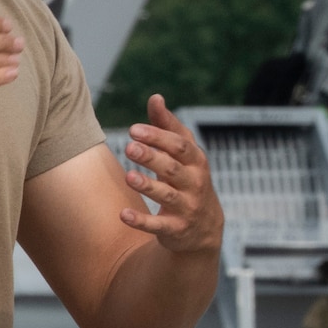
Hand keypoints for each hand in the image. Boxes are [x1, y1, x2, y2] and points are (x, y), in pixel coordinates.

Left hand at [118, 96, 224, 253]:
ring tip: (128, 176)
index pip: (180, 146)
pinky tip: (123, 215)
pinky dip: (142, 221)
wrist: (204, 228)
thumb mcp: (183, 154)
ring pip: (167, 196)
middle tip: (129, 147)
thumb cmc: (188, 180)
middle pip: (173, 168)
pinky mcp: (175, 229)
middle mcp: (195, 183)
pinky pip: (158, 225)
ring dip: (148, 186)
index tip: (134, 129)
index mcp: (196, 162)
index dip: (158, 137)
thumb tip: (155, 98)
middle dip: (152, 157)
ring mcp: (186, 207)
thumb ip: (168, 127)